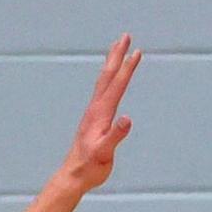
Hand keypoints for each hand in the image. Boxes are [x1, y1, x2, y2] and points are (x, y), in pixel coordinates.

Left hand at [60, 34, 141, 191]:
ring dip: (112, 63)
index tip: (137, 52)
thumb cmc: (90, 166)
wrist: (74, 175)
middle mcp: (96, 108)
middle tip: (125, 36)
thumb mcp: (104, 153)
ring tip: (118, 49)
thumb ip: (115, 136)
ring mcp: (94, 112)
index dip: (127, 68)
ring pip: (104, 81)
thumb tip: (127, 119)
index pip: (117, 85)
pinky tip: (111, 78)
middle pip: (108, 76)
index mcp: (100, 113)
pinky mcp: (94, 118)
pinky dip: (109, 78)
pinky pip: (103, 90)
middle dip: (117, 55)